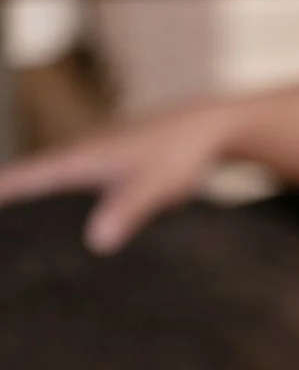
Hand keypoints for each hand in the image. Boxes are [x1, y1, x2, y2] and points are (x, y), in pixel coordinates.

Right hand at [0, 102, 238, 252]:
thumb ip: (126, 212)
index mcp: (80, 160)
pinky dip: (63, 198)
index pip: (25, 177)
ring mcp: (96, 159)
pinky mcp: (113, 165)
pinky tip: (69, 221)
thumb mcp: (153, 187)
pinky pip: (77, 184)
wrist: (207, 128)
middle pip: (32, 180)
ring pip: (54, 181)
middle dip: (7, 197)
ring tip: (17, 228)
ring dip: (33, 198)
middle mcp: (80, 156)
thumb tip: (96, 241)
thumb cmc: (179, 153)